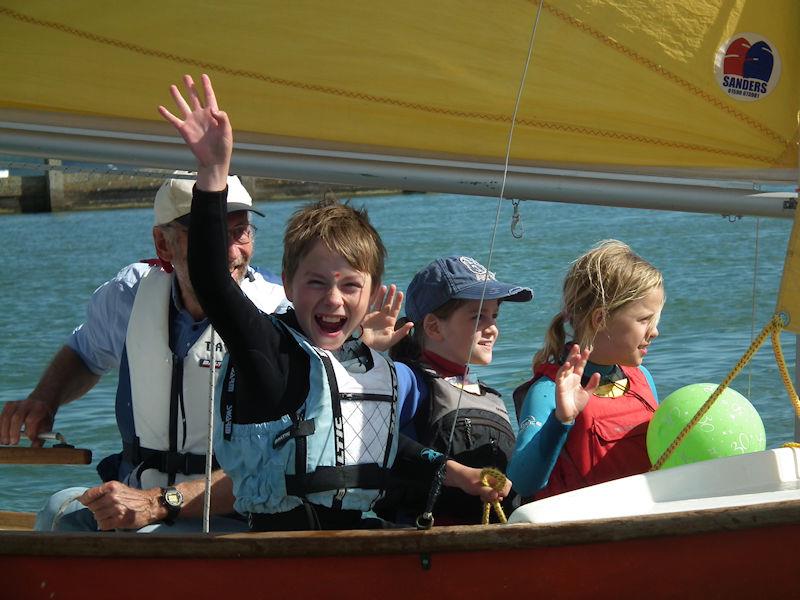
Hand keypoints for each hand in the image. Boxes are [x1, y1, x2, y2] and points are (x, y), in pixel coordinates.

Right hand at [0, 397, 55, 445]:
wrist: (40, 403)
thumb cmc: (43, 418)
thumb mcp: (47, 426)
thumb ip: (42, 437)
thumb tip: (35, 447)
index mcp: (39, 408)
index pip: (31, 419)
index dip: (30, 431)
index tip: (31, 439)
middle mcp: (27, 404)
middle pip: (17, 417)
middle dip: (13, 431)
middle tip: (14, 443)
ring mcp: (17, 404)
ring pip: (6, 416)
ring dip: (3, 430)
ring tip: (5, 442)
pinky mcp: (9, 406)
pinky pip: (2, 417)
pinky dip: (0, 427)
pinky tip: (1, 437)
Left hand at [78, 481, 162, 530]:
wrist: (150, 504)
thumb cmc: (132, 496)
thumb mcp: (118, 488)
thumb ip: (102, 492)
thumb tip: (82, 499)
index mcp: (111, 486)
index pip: (89, 495)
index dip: (84, 500)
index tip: (84, 502)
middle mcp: (113, 497)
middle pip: (92, 507)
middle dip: (96, 509)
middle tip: (105, 509)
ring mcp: (116, 509)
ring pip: (97, 517)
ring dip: (101, 518)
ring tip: (111, 515)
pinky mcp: (120, 520)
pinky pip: (103, 525)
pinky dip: (105, 525)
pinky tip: (112, 521)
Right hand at [158, 73, 231, 189]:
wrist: (214, 160)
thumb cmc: (223, 146)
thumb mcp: (227, 132)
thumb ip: (222, 119)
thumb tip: (213, 109)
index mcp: (212, 114)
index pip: (209, 97)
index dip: (206, 86)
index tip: (203, 75)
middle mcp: (201, 115)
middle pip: (194, 98)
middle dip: (190, 87)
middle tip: (186, 76)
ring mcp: (191, 122)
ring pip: (183, 105)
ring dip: (177, 96)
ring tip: (172, 86)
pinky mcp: (184, 130)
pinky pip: (173, 120)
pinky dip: (166, 114)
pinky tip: (160, 107)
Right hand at [360, 284, 412, 351]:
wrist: (366, 346)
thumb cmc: (380, 345)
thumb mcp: (392, 339)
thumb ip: (402, 332)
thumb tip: (411, 323)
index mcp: (390, 322)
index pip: (395, 309)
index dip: (398, 301)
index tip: (400, 293)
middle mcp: (383, 317)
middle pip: (388, 304)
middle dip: (391, 295)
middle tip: (393, 286)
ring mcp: (375, 316)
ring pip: (380, 303)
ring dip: (383, 295)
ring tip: (385, 286)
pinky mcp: (367, 316)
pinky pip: (371, 305)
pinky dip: (373, 299)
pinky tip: (374, 293)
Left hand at [443, 460, 511, 503]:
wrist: (458, 477)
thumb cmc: (466, 479)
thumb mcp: (476, 487)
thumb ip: (487, 491)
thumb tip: (497, 495)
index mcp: (494, 475)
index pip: (507, 484)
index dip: (503, 492)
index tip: (495, 496)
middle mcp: (495, 478)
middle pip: (504, 489)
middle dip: (498, 496)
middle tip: (489, 498)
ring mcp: (491, 482)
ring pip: (498, 492)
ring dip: (492, 497)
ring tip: (483, 497)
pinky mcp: (488, 486)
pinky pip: (493, 493)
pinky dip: (489, 496)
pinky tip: (482, 497)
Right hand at [554, 344, 599, 422]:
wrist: (570, 414)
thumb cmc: (577, 403)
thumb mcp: (588, 393)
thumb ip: (592, 384)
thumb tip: (597, 373)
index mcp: (576, 378)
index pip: (580, 365)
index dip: (583, 358)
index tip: (588, 349)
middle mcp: (569, 377)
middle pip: (572, 363)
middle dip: (574, 354)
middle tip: (578, 345)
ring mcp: (563, 381)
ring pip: (566, 367)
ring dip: (570, 360)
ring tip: (576, 353)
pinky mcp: (559, 385)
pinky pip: (560, 375)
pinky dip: (563, 369)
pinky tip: (568, 364)